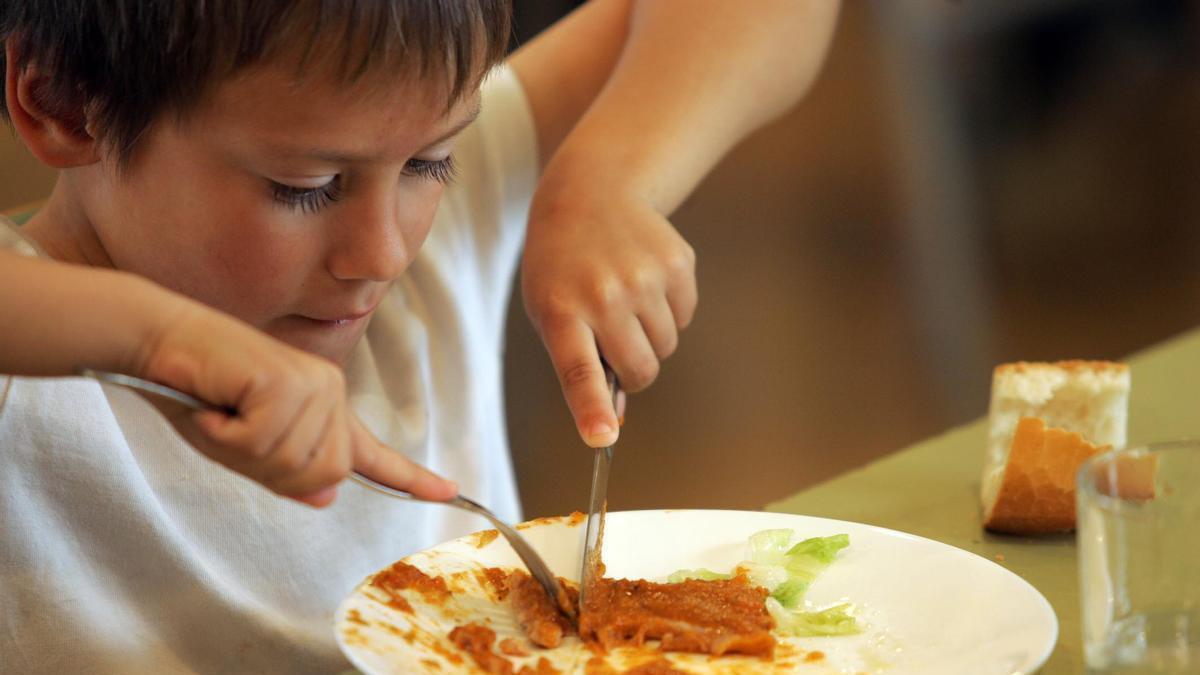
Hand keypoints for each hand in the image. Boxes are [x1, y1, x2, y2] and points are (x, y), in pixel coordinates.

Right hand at [133, 301, 456, 506]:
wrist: (162, 345)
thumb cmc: (198, 393)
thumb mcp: (242, 447)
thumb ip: (286, 471)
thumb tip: (327, 497)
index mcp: (325, 412)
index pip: (375, 456)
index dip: (413, 479)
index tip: (451, 491)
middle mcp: (331, 394)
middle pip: (319, 476)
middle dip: (267, 467)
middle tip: (233, 427)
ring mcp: (316, 385)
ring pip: (290, 462)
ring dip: (242, 447)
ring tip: (224, 408)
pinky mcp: (291, 380)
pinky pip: (264, 441)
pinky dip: (228, 432)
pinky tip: (219, 400)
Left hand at [521, 184, 696, 447]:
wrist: (590, 193)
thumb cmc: (562, 266)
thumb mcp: (551, 312)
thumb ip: (578, 365)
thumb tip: (614, 418)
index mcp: (561, 312)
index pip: (578, 371)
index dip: (592, 408)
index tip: (602, 437)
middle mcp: (604, 295)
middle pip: (641, 370)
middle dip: (634, 370)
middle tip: (614, 341)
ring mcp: (644, 277)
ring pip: (666, 346)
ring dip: (651, 336)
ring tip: (626, 299)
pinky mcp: (677, 262)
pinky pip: (685, 316)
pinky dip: (669, 309)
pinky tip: (646, 280)